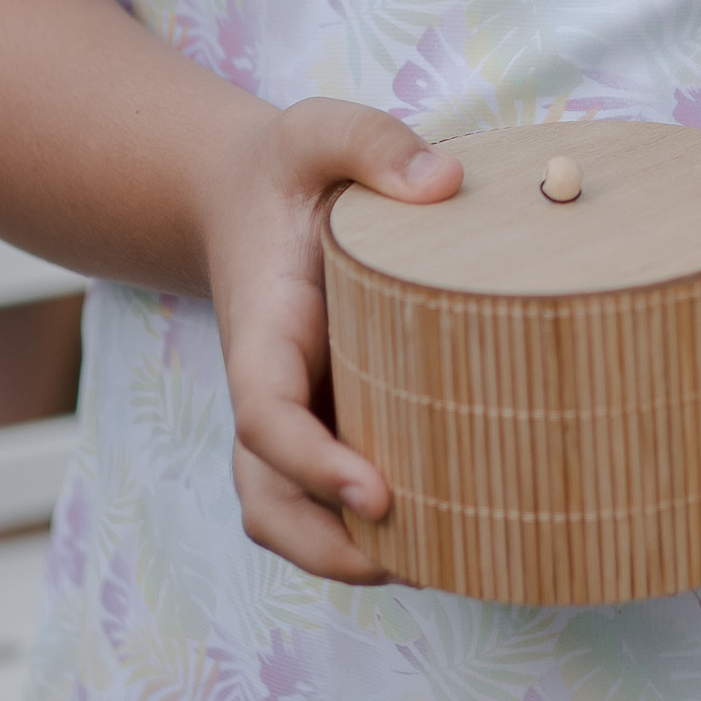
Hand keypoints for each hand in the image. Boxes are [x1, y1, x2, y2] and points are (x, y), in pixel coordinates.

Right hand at [207, 100, 462, 582]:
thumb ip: (371, 144)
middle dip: (325, 545)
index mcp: (264, 331)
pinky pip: (328, 500)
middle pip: (266, 496)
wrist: (250, 197)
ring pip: (288, 514)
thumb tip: (443, 183)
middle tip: (416, 562)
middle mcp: (270, 389)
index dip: (312, 463)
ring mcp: (296, 414)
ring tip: (441, 567)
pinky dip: (369, 533)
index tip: (377, 492)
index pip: (266, 415)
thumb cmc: (292, 170)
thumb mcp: (319, 133)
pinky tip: (450, 536)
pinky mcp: (329, 420)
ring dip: (345, 556)